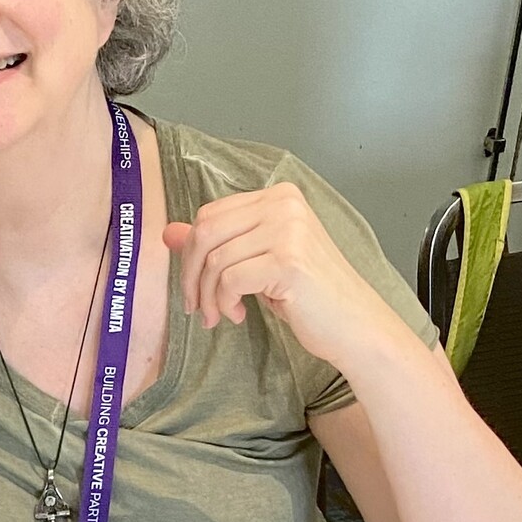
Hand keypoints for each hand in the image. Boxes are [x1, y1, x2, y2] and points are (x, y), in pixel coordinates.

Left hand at [164, 183, 410, 372]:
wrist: (354, 324)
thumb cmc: (309, 295)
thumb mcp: (258, 261)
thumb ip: (218, 243)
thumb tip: (168, 232)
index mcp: (278, 197)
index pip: (210, 214)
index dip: (190, 253)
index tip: (194, 286)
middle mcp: (283, 204)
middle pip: (205, 231)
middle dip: (190, 275)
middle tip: (196, 306)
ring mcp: (287, 230)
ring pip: (214, 259)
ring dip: (207, 296)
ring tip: (220, 315)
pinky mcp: (287, 261)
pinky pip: (228, 280)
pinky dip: (223, 303)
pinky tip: (238, 315)